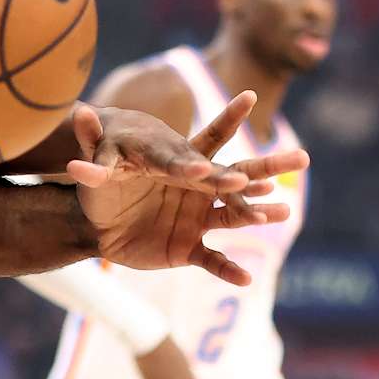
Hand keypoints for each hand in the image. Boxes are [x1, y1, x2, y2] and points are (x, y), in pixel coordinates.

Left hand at [77, 91, 308, 286]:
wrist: (98, 228)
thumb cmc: (102, 187)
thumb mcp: (96, 163)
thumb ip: (91, 140)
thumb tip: (77, 110)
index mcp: (183, 164)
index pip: (210, 138)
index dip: (229, 119)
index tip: (248, 98)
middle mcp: (199, 190)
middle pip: (240, 176)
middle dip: (269, 167)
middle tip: (302, 157)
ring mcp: (197, 220)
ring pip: (234, 217)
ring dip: (257, 215)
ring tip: (283, 212)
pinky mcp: (188, 249)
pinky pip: (213, 261)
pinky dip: (228, 270)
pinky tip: (245, 280)